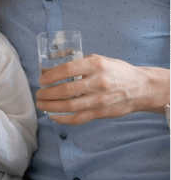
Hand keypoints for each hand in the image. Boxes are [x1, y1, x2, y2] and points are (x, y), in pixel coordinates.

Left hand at [35, 54, 169, 123]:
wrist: (141, 87)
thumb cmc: (116, 71)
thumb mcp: (98, 60)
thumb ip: (77, 64)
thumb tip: (50, 70)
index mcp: (95, 65)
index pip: (67, 69)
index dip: (50, 76)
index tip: (41, 80)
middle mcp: (97, 82)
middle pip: (65, 90)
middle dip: (47, 93)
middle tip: (38, 93)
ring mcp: (99, 99)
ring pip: (69, 106)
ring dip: (50, 106)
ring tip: (41, 104)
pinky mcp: (100, 112)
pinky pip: (77, 118)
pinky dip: (62, 119)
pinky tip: (53, 116)